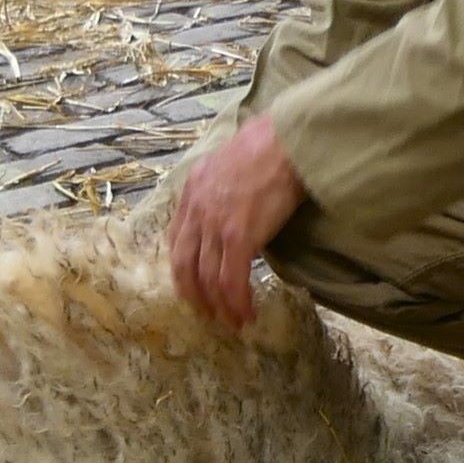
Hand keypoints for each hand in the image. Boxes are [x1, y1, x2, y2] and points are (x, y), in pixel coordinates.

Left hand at [166, 114, 302, 330]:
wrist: (287, 140)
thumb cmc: (270, 145)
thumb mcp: (230, 161)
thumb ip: (223, 186)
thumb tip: (237, 206)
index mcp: (193, 190)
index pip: (176, 239)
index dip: (183, 269)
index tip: (194, 285)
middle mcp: (197, 209)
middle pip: (184, 265)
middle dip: (194, 295)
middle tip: (207, 313)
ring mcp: (215, 224)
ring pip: (207, 278)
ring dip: (218, 306)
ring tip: (232, 322)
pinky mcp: (239, 235)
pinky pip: (232, 279)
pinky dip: (237, 302)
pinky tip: (246, 314)